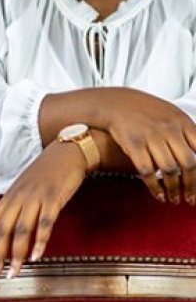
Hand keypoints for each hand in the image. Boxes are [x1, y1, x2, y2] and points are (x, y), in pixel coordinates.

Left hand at [0, 140, 86, 281]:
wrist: (65, 152)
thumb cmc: (45, 173)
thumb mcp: (25, 189)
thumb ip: (16, 207)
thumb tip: (9, 230)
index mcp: (10, 196)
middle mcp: (18, 197)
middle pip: (2, 229)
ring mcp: (36, 197)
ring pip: (21, 229)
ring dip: (16, 254)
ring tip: (13, 273)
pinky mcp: (53, 198)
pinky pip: (45, 222)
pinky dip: (40, 240)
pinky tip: (37, 256)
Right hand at [41, 88, 195, 204]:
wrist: (113, 103)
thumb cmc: (142, 110)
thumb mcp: (169, 113)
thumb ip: (186, 131)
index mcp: (181, 121)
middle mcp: (168, 128)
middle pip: (188, 164)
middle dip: (191, 186)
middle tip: (190, 198)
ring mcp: (150, 136)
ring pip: (170, 170)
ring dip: (174, 189)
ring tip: (174, 198)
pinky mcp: (133, 144)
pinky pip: (147, 170)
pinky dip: (154, 186)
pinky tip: (157, 194)